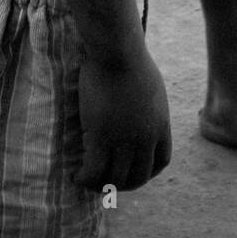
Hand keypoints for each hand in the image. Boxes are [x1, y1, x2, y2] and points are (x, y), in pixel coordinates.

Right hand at [74, 47, 171, 193]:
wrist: (117, 52)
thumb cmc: (130, 59)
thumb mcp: (150, 86)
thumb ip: (147, 104)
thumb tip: (138, 106)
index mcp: (160, 126)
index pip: (160, 162)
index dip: (146, 173)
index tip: (132, 172)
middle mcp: (146, 138)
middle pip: (138, 177)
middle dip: (122, 184)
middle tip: (105, 182)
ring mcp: (125, 140)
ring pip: (115, 179)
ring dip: (101, 185)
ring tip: (86, 180)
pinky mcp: (101, 137)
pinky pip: (94, 171)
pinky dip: (85, 179)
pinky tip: (76, 176)